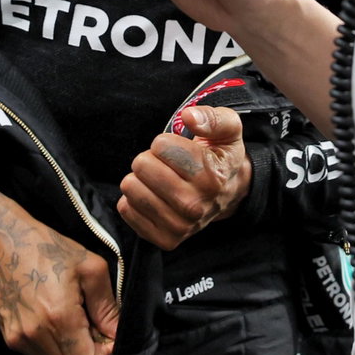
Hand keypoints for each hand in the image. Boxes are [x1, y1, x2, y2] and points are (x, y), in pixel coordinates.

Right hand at [0, 186, 118, 354]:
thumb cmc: (46, 247)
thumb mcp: (89, 267)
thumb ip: (107, 306)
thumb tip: (116, 334)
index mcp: (59, 318)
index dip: (105, 353)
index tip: (108, 333)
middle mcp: (36, 336)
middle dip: (89, 353)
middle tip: (94, 325)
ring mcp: (19, 340)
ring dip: (71, 351)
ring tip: (75, 319)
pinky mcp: (9, 339)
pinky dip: (54, 346)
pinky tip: (56, 320)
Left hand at [118, 105, 252, 249]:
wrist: (228, 192)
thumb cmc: (220, 155)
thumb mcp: (228, 128)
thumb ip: (211, 117)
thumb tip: (188, 116)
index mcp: (211, 176)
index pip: (161, 146)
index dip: (164, 142)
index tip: (176, 148)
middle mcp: (196, 206)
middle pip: (142, 166)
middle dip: (149, 158)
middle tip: (165, 164)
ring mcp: (180, 226)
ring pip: (131, 189)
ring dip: (140, 178)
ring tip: (157, 179)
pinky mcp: (165, 239)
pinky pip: (127, 210)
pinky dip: (133, 199)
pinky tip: (152, 195)